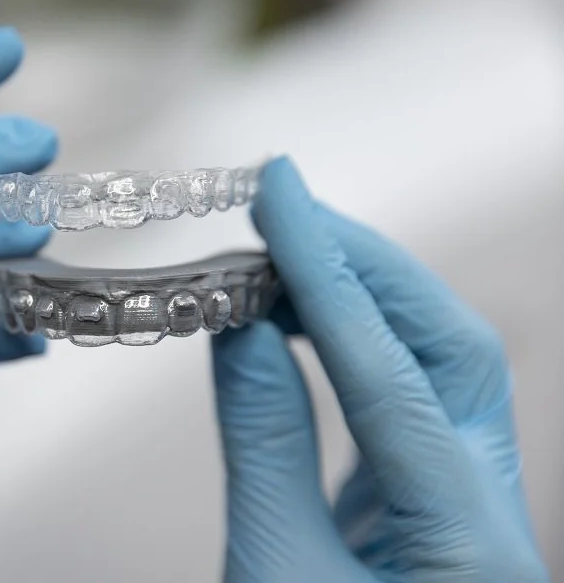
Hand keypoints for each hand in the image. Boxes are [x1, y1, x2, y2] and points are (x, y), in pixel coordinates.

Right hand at [211, 157, 546, 581]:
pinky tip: (302, 320)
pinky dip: (352, 344)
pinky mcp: (437, 502)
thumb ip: (263, 440)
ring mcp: (474, 505)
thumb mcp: (270, 570)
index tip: (278, 193)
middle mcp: (496, 514)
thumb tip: (241, 326)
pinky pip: (407, 398)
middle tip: (285, 210)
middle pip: (449, 350)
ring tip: (287, 248)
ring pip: (440, 367)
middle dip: (364, 266)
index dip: (325, 275)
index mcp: (472, 547)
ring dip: (363, 296)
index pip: (388, 375)